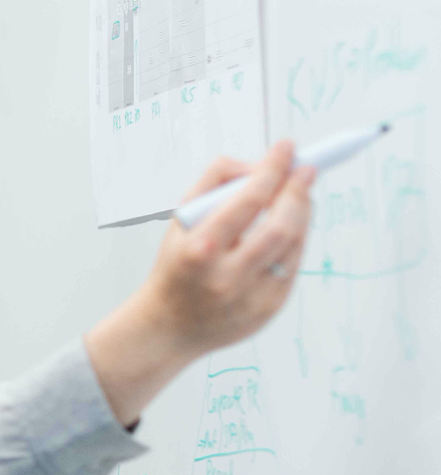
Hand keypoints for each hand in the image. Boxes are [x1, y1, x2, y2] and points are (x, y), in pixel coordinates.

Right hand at [86, 142, 315, 426]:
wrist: (168, 326)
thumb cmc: (176, 265)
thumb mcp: (179, 221)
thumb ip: (213, 184)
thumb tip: (257, 165)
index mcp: (200, 250)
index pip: (248, 201)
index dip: (272, 170)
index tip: (286, 148)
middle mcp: (227, 277)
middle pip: (281, 225)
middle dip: (298, 191)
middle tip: (306, 169)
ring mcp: (252, 297)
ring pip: (294, 244)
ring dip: (303, 212)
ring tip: (298, 194)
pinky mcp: (269, 308)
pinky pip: (292, 265)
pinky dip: (296, 239)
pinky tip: (289, 226)